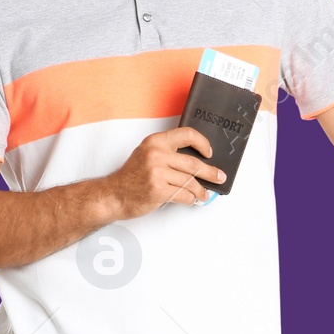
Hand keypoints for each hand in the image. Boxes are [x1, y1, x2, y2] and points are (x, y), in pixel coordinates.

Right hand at [100, 127, 226, 217]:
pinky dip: (190, 199)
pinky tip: (191, 199)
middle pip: (193, 163)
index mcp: (155, 141)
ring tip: (204, 194)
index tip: (209, 152)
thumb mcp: (147, 154)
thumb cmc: (131, 176)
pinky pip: (184, 195)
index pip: (186, 134)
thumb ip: (167, 152)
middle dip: (210, 173)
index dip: (202, 143)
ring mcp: (157, 172)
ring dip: (201, 190)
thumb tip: (196, 160)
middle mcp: (156, 154)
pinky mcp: (158, 190)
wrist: (114, 194)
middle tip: (219, 177)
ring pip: (190, 182)